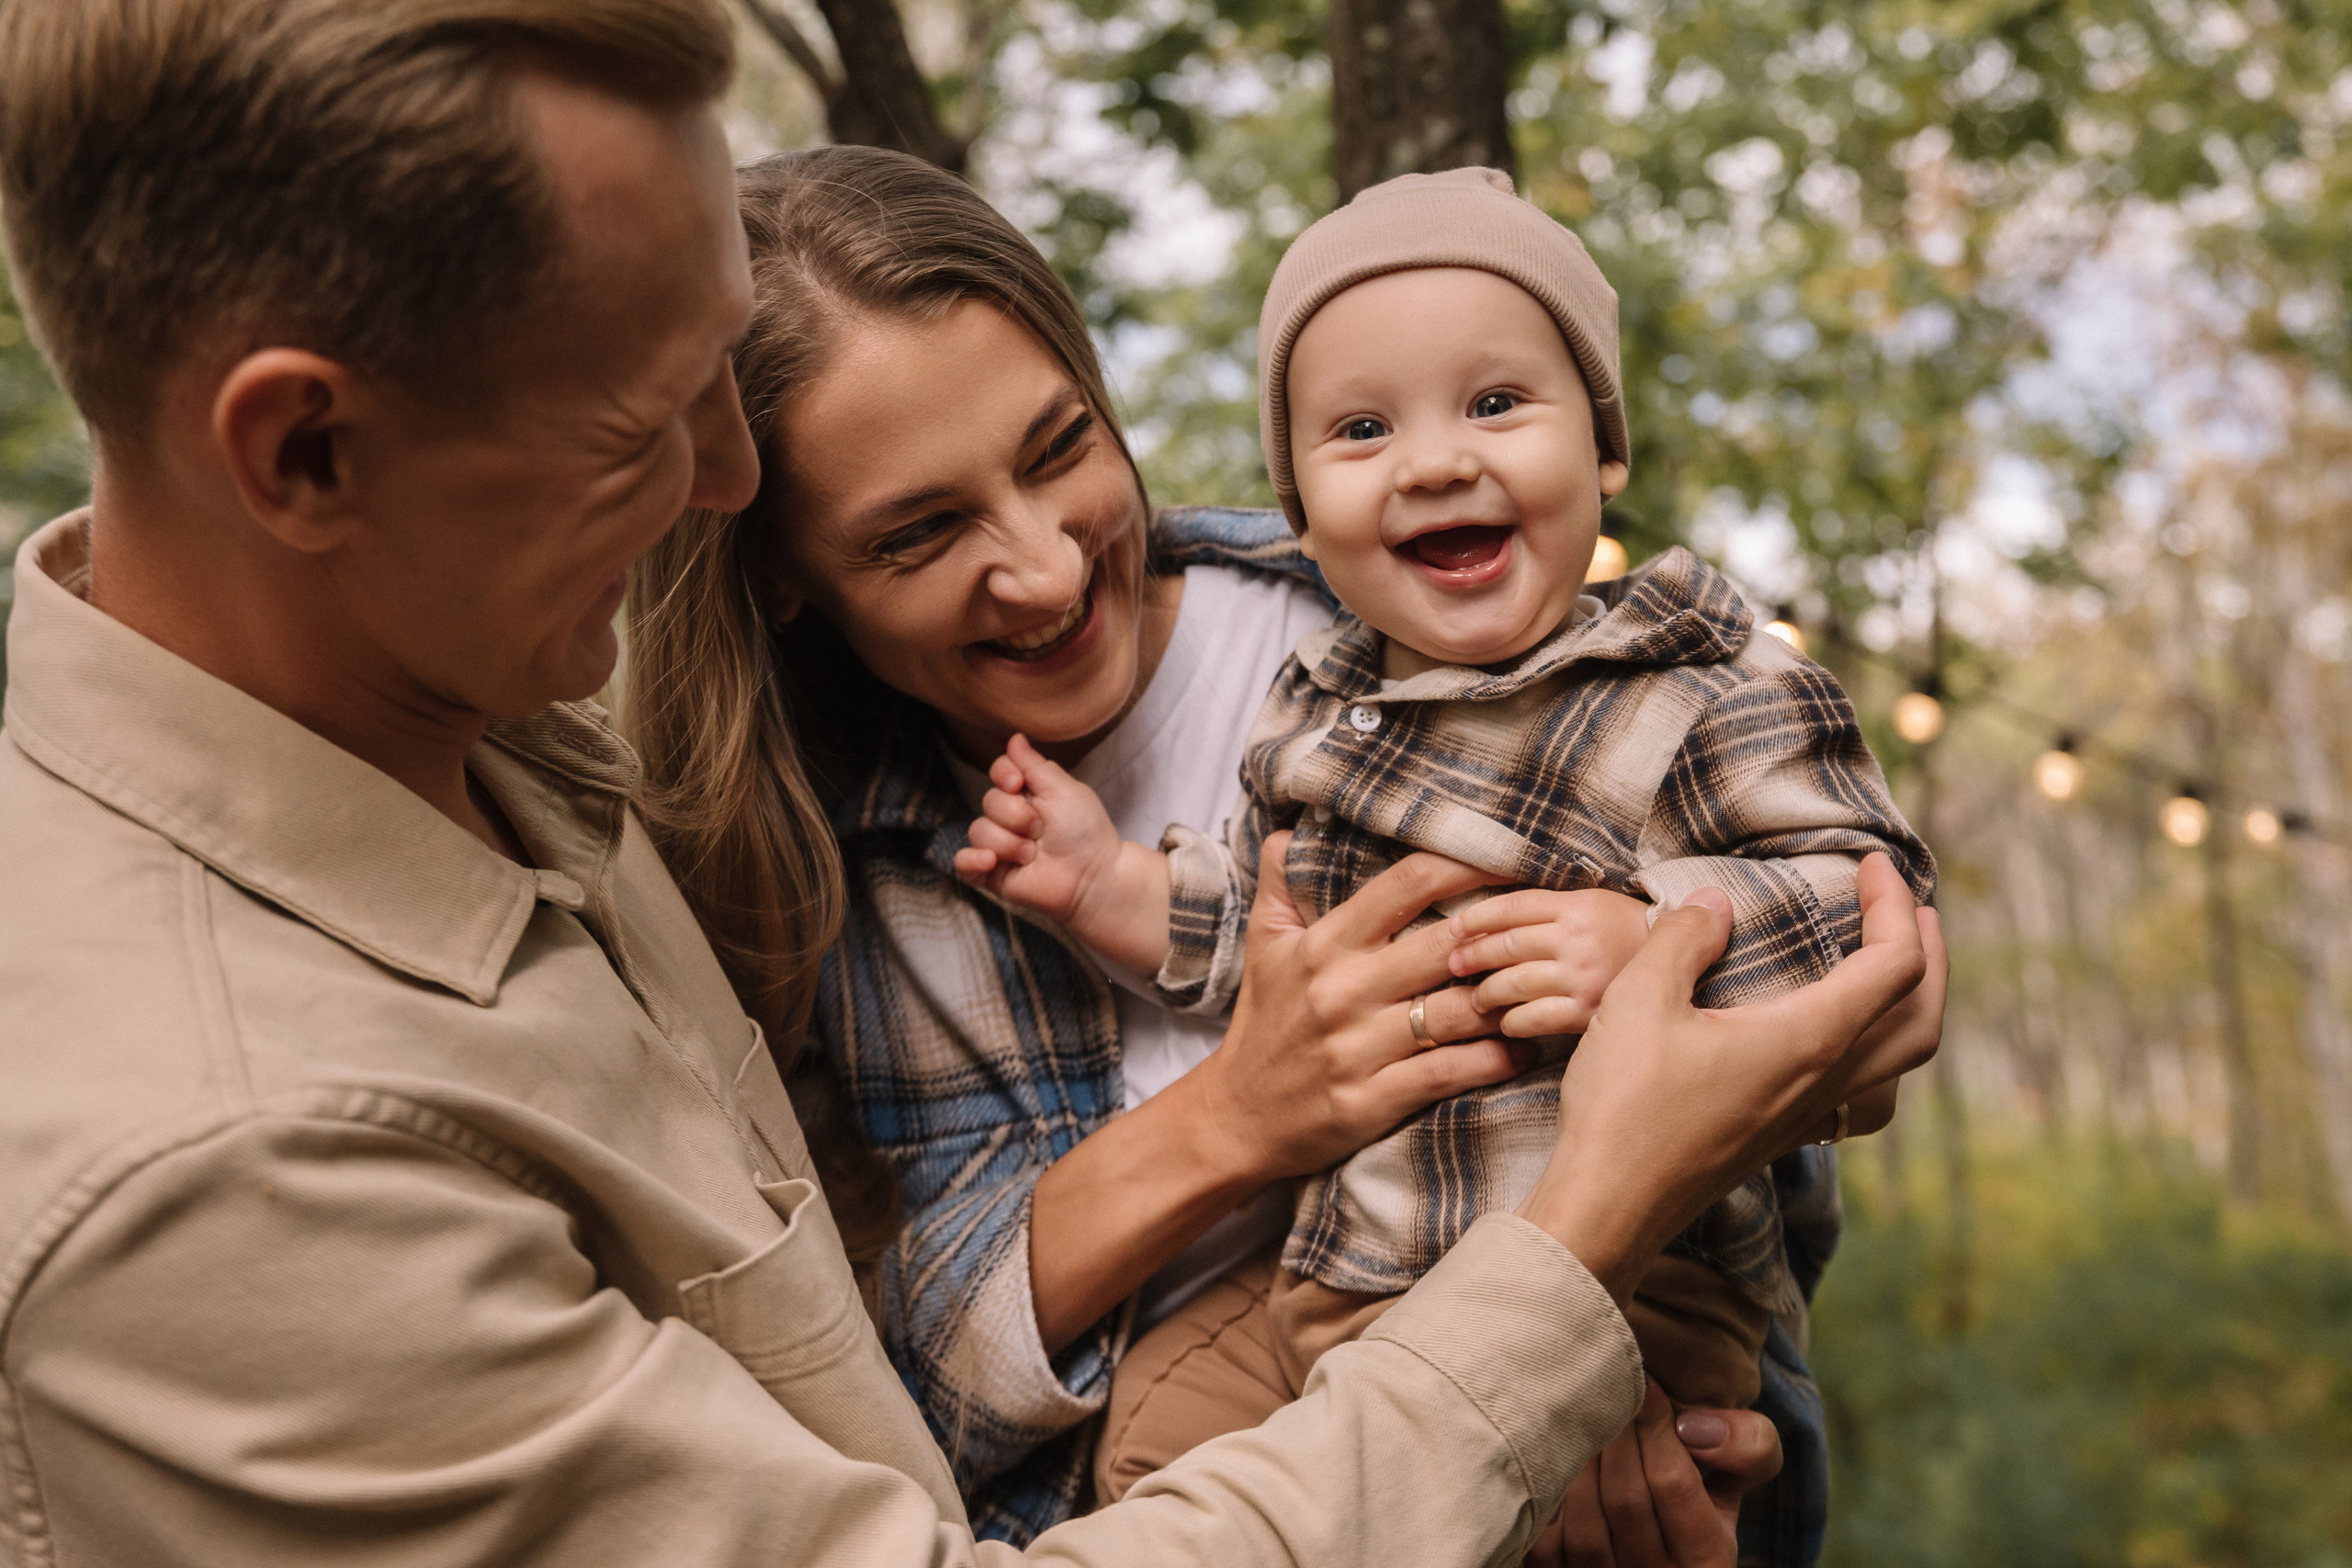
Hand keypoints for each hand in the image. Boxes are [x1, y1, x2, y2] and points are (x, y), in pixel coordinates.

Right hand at [952, 733, 1120, 925]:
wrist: (1092, 877)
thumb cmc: (1085, 832)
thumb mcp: (1063, 789)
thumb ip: (1035, 764)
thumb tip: (1015, 737)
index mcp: (1027, 794)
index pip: (999, 772)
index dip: (1003, 775)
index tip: (1017, 783)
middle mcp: (1010, 818)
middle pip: (988, 801)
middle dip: (1015, 815)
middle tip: (1040, 831)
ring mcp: (999, 846)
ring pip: (978, 831)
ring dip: (1007, 843)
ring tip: (1032, 855)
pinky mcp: (991, 874)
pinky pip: (961, 863)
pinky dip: (972, 860)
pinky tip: (991, 861)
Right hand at [1171, 832, 1533, 1185]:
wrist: (1235, 1117)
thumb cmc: (1263, 1025)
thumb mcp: (1262, 946)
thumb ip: (1279, 883)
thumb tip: (1292, 831)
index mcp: (1324, 944)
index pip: (1406, 885)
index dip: (1467, 865)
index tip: (1512, 859)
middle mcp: (1343, 990)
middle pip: (1448, 944)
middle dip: (1505, 932)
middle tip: (1551, 924)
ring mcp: (1358, 1047)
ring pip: (1458, 1011)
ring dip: (1510, 999)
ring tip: (1547, 988)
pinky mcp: (1370, 1100)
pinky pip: (1449, 1072)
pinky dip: (1496, 1061)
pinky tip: (1524, 1049)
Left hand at [1447, 888, 1651, 1036]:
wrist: (1679, 962)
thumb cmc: (1627, 930)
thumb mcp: (1592, 903)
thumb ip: (1549, 908)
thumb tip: (1490, 917)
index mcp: (1575, 906)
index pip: (1512, 908)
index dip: (1476, 918)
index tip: (1453, 930)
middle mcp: (1575, 939)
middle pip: (1507, 945)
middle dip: (1472, 956)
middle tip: (1453, 965)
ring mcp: (1581, 976)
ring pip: (1515, 983)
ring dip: (1488, 993)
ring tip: (1477, 999)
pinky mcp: (1588, 1011)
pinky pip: (1535, 1017)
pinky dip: (1513, 1022)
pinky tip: (1506, 1023)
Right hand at [1518, 853, 1936, 1299]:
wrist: (1608, 1205)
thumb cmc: (1624, 1105)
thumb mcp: (1639, 1000)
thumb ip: (1683, 939)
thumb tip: (1713, 903)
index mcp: (1809, 1040)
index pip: (1895, 965)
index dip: (1895, 905)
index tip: (1873, 865)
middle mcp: (1825, 1081)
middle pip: (1922, 1019)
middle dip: (1930, 956)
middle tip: (1910, 910)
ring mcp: (1807, 1115)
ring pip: (1899, 1062)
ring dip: (1911, 1007)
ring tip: (1886, 967)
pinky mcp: (1782, 1134)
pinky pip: (1862, 1089)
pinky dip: (1872, 1047)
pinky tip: (1828, 1033)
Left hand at [1525, 1381, 1780, 1566]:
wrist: (1652, 1554)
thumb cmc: (1693, 1503)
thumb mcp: (1732, 1483)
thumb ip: (1748, 1448)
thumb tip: (1696, 1426)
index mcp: (1708, 1561)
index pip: (1674, 1483)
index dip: (1655, 1426)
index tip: (1646, 1381)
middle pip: (1626, 1499)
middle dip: (1615, 1436)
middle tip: (1608, 1389)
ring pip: (1584, 1519)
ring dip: (1582, 1459)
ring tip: (1585, 1418)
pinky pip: (1549, 1535)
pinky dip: (1555, 1487)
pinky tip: (1561, 1455)